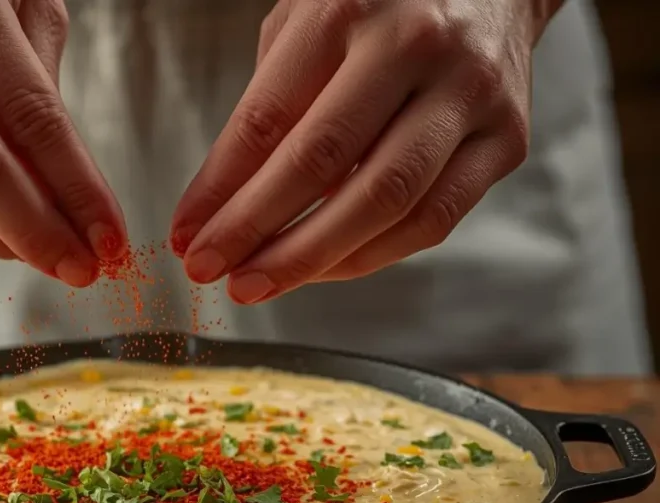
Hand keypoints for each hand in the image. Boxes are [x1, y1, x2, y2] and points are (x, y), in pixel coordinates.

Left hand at [171, 0, 548, 303]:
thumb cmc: (381, 4)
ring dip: (312, 259)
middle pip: (323, 163)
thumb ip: (269, 103)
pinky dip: (371, 255)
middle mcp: (416, 47)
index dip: (219, 190)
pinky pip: (433, 220)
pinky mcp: (505, 139)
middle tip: (213, 272)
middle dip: (257, 232)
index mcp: (349, 9)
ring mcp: (470, 95)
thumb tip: (224, 206)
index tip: (187, 235)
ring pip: (386, 202)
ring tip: (259, 283)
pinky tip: (325, 267)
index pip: (267, 119)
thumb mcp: (306, 23)